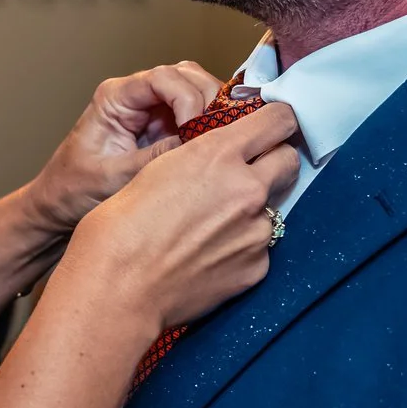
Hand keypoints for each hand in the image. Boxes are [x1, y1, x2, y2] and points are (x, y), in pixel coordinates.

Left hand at [26, 62, 223, 232]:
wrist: (58, 204)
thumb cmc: (73, 189)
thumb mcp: (115, 178)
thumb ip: (156, 158)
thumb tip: (200, 144)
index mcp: (114, 97)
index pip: (164, 77)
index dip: (188, 100)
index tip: (195, 130)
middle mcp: (134, 95)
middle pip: (186, 76)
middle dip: (206, 102)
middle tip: (215, 136)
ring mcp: (150, 109)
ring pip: (195, 91)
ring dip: (212, 112)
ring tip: (215, 142)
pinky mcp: (162, 127)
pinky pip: (194, 115)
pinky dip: (209, 127)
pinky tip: (212, 148)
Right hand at [66, 102, 299, 333]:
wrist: (118, 287)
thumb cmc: (122, 229)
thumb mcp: (160, 168)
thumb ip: (205, 157)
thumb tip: (226, 156)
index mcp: (218, 154)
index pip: (278, 120)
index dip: (276, 121)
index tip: (272, 126)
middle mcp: (247, 189)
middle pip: (288, 160)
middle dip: (272, 161)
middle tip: (247, 172)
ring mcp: (256, 231)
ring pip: (273, 207)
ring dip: (252, 210)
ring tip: (211, 227)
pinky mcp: (256, 267)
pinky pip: (261, 248)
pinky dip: (242, 248)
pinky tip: (209, 256)